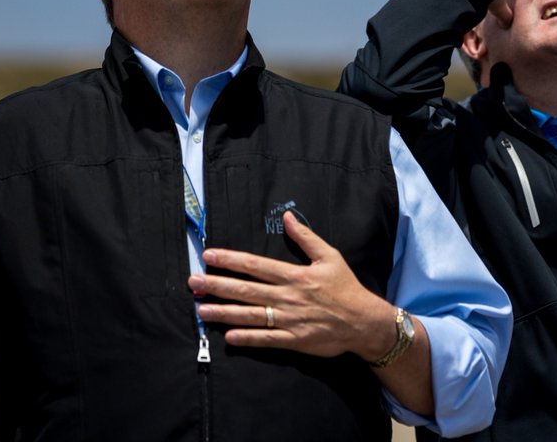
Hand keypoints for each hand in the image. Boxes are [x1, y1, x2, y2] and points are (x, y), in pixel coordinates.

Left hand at [189, 211, 395, 360]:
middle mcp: (287, 297)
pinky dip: (247, 338)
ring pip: (250, 315)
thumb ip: (306, 238)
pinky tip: (228, 336)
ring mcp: (289, 320)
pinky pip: (266, 339)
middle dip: (217, 285)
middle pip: (245, 290)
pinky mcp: (294, 340)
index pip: (255, 265)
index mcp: (294, 275)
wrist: (363, 322)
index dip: (230, 260)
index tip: (209, 256)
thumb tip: (288, 217)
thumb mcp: (330, 256)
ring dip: (223, 312)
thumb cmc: (345, 288)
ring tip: (201, 310)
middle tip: (193, 283)